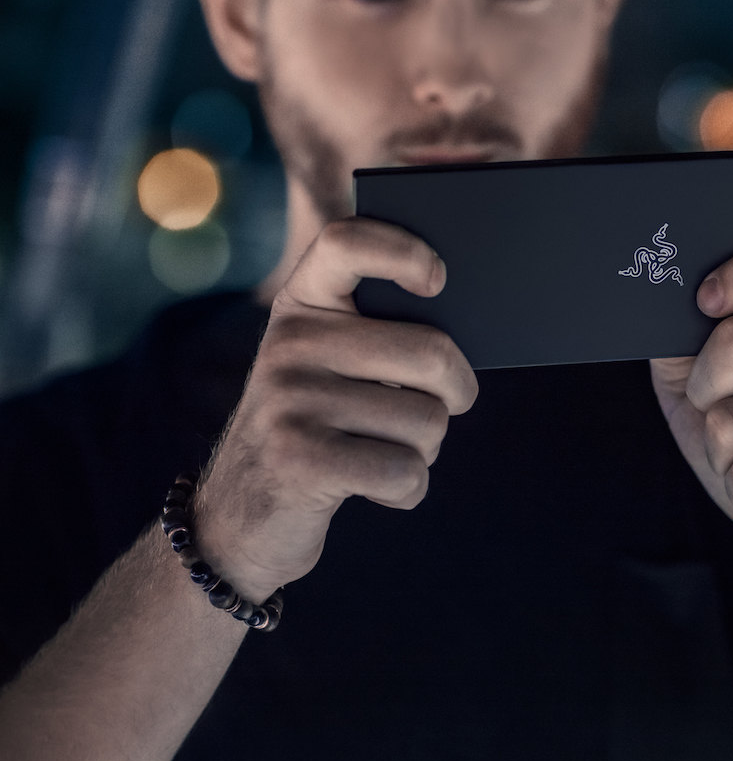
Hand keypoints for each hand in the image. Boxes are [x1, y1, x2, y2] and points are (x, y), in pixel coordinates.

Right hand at [194, 219, 477, 600]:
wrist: (240, 519)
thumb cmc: (318, 430)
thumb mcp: (328, 369)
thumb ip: (377, 335)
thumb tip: (463, 328)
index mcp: (301, 307)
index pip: (346, 241)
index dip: (402, 249)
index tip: (437, 281)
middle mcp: (289, 344)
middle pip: (432, 352)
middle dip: (455, 394)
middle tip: (437, 410)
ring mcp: (289, 400)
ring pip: (427, 421)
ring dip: (426, 451)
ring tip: (386, 453)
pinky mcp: (298, 460)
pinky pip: (405, 470)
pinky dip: (408, 490)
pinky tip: (379, 489)